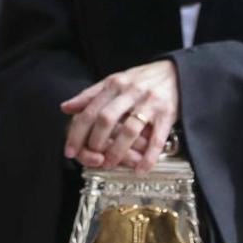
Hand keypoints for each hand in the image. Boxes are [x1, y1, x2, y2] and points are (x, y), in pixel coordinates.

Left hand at [61, 62, 179, 173]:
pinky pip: (156, 139)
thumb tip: (65, 108)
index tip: (70, 150)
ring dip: (117, 151)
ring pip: (129, 130)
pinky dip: (148, 157)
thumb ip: (90, 95)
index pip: (90, 110)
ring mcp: (149, 102)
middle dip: (95, 142)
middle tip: (91, 158)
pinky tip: (140, 170)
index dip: (77, 132)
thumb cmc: (142, 80)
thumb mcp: (114, 81)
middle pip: (106, 119)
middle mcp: (130, 92)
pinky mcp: (167, 114)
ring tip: (110, 164)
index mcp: (113, 84)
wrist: (177, 72)